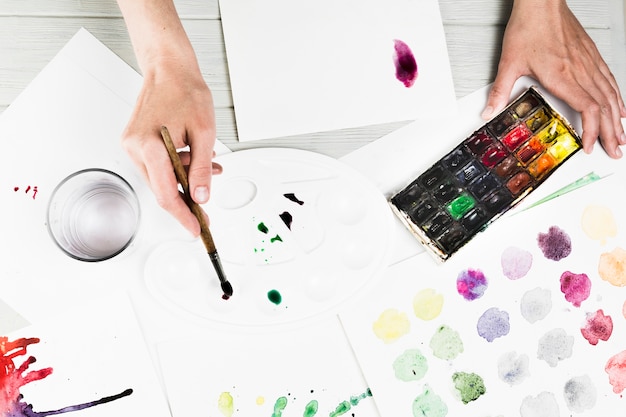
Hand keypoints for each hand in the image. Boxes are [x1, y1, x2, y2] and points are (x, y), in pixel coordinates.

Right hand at [121, 58, 221, 235]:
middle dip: (187, 200)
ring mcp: (132, 145)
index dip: (183, 216)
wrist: (169, 69)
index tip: (195, 229)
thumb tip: (201, 196)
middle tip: (205, 212)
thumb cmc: (185, 92)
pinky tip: (194, 161)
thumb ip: (202, 169)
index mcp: (149, 145)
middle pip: (161, 190)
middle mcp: (135, 147)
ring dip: (185, 180)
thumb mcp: (204, 132)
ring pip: (161, 179)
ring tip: (210, 169)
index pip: (166, 194)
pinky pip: (158, 166)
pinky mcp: (136, 143)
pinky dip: (177, 168)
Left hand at [482, 0, 625, 157]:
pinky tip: (619, 106)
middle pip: (603, 107)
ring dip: (617, 118)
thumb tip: (490, 111)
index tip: (590, 145)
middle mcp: (579, 70)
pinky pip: (609, 79)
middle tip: (615, 150)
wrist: (541, 3)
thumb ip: (501, 91)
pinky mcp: (590, 55)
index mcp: (561, 75)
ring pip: (610, 94)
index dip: (592, 130)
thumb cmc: (528, 27)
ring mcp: (588, 62)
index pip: (587, 108)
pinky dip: (616, 96)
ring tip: (621, 136)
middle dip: (611, 132)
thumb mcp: (509, 63)